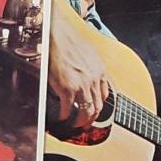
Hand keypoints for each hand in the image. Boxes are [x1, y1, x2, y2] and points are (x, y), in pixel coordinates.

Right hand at [48, 0, 109, 130]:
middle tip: (85, 124)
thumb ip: (91, 67)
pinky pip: (69, 109)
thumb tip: (87, 75)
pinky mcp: (68, 89)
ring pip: (86, 112)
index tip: (92, 111)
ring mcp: (81, 86)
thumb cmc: (68, 40)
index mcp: (100, 71)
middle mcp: (93, 80)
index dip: (98, 106)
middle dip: (91, 119)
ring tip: (75, 125)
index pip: (103, 95)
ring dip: (80, 122)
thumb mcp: (88, 53)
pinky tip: (62, 118)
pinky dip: (65, 116)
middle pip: (97, 108)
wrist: (57, 35)